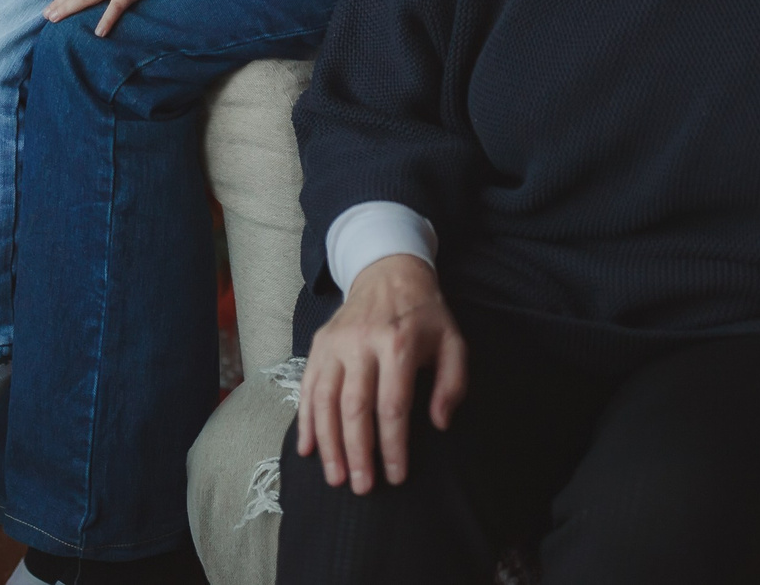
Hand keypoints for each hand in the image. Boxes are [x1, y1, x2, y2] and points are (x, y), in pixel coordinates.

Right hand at [296, 255, 466, 494]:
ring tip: (336, 477)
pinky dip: (305, 420)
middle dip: (358, 452)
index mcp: (399, 343)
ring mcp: (335, 344)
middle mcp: (361, 343)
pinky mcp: (318, 345)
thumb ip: (453, 383)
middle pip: (354, 407)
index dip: (393, 445)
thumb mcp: (453, 341)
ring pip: (325, 400)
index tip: (396, 475)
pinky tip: (307, 448)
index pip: (392, 405)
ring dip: (328, 444)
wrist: (388, 272)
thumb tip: (440, 422)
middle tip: (363, 488)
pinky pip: (307, 387)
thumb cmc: (424, 315)